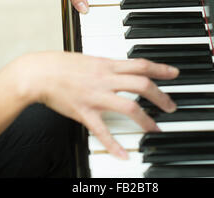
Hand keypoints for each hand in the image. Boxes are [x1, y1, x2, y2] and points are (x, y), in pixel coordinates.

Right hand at [18, 52, 178, 158]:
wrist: (39, 73)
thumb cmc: (61, 64)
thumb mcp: (89, 59)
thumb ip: (108, 65)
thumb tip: (123, 69)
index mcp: (107, 64)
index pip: (140, 65)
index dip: (160, 69)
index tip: (174, 73)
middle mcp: (105, 79)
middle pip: (141, 85)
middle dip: (161, 96)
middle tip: (171, 105)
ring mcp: (96, 96)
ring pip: (129, 107)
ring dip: (146, 119)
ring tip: (156, 128)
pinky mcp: (84, 112)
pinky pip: (102, 131)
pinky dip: (114, 144)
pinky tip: (123, 154)